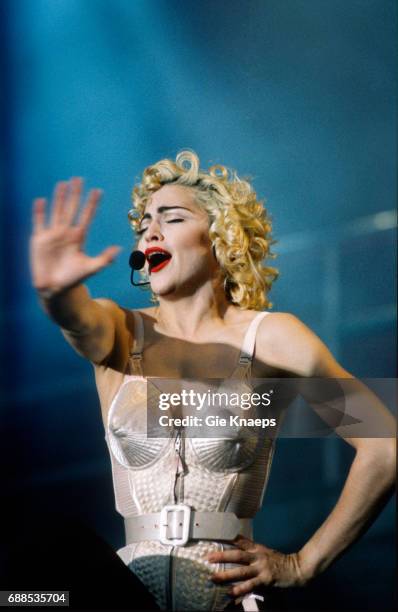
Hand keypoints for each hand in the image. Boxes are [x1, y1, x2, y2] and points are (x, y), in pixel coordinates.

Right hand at [30, 178, 120, 294]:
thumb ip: (104, 259)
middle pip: (71, 209)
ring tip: (63, 184)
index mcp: (78, 237)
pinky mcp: (39, 240)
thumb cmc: (73, 279)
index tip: (98, 191)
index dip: (92, 204)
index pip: (86, 216)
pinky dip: (39, 212)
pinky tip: (41, 201)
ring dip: (59, 198)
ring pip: (56, 211)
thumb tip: (118, 249)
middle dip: (75, 194)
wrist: (55, 289)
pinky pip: (39, 223)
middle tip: (79, 179)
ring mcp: (52, 235)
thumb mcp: (91, 268)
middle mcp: (66, 233)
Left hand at [207, 535, 306, 599]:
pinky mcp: (266, 580)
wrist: (297, 568)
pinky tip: (231, 592)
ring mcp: (261, 568)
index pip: (238, 540)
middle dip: (221, 556)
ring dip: (225, 575)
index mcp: (256, 548)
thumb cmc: (279, 561)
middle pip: (236, 554)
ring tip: (213, 578)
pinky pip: (251, 585)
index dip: (225, 537)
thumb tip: (235, 547)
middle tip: (207, 557)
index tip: (212, 535)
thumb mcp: (264, 552)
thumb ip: (250, 551)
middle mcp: (257, 556)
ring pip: (240, 571)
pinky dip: (240, 589)